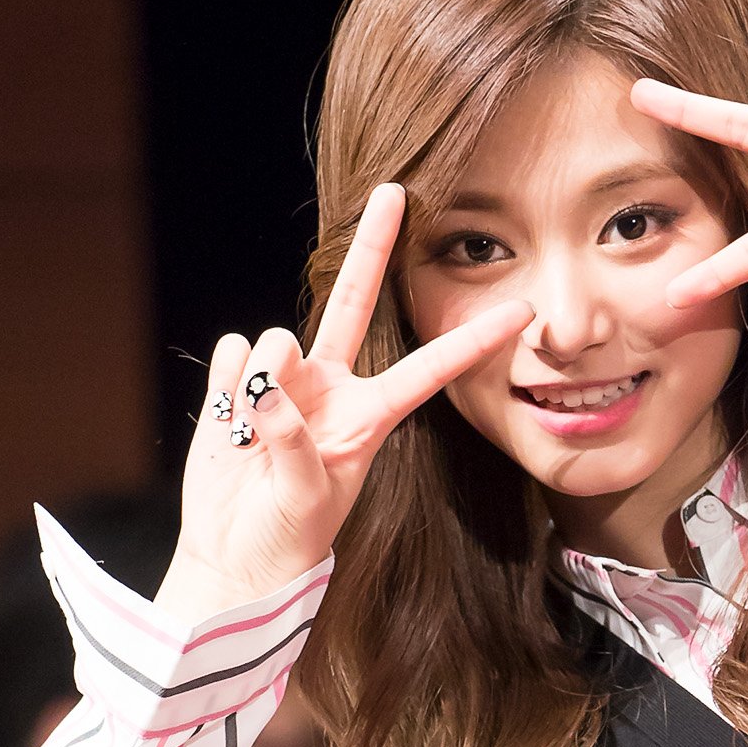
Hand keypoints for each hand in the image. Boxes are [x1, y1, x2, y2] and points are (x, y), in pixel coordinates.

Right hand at [163, 186, 532, 616]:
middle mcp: (332, 386)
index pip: (430, 370)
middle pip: (354, 300)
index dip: (474, 340)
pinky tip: (228, 422)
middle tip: (394, 191)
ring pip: (273, 340)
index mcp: (369, 417)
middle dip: (373, 244)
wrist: (234, 555)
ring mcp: (284, 380)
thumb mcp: (306, 500)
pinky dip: (225, 387)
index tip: (522, 311)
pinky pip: (232, 354)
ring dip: (259, 384)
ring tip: (252, 436)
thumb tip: (265, 390)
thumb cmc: (287, 537)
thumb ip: (292, 442)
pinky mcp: (238, 380)